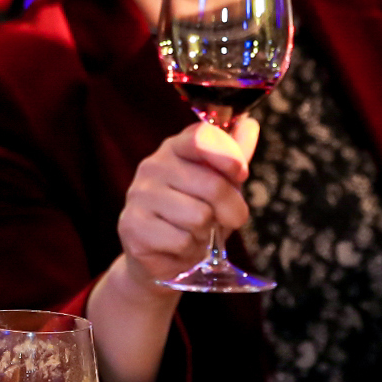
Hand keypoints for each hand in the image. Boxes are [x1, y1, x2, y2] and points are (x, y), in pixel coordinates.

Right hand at [113, 119, 258, 288]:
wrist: (162, 256)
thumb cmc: (196, 213)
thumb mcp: (221, 182)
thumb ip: (234, 154)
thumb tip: (250, 124)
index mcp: (175, 147)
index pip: (202, 137)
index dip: (229, 156)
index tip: (241, 175)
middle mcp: (153, 165)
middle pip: (213, 186)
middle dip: (231, 210)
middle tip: (225, 219)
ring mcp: (139, 195)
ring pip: (199, 217)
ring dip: (207, 232)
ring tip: (196, 232)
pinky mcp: (131, 225)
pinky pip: (182, 240)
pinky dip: (189, 249)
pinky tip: (179, 245)